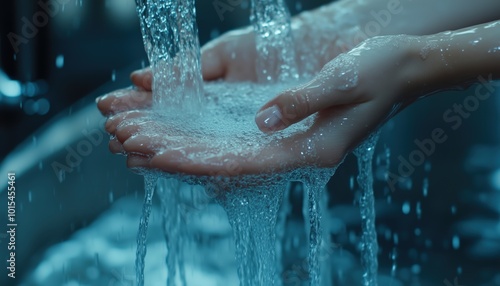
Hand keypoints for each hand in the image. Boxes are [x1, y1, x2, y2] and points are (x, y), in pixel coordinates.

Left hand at [98, 35, 424, 175]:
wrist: (406, 67)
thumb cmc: (382, 72)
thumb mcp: (344, 83)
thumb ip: (302, 103)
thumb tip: (262, 120)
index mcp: (311, 150)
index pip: (240, 161)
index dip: (194, 160)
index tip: (152, 155)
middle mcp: (295, 151)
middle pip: (223, 160)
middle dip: (174, 153)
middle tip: (127, 143)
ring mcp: (290, 140)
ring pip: (225, 149)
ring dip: (183, 144)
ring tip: (139, 139)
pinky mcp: (286, 124)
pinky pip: (238, 135)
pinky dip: (205, 134)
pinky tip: (180, 130)